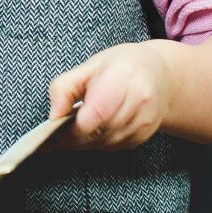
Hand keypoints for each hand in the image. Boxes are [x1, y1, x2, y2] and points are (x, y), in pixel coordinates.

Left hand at [48, 41, 175, 148]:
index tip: (53, 131)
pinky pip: (115, 146)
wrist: (159, 75)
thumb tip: (53, 115)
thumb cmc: (120, 66)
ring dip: (84, 143)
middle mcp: (140, 100)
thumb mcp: (89, 66)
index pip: (98, 112)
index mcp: (123, 77)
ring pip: (107, 142)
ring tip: (66, 135)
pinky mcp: (145, 135)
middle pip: (101, 130)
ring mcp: (145, 120)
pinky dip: (97, 144)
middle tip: (53, 138)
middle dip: (74, 137)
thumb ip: (65, 87)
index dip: (74, 127)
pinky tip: (87, 135)